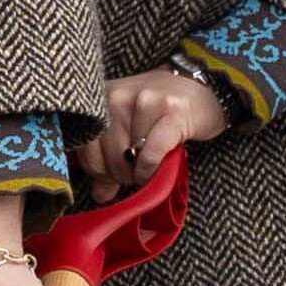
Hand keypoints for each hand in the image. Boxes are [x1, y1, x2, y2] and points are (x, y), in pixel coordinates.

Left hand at [76, 63, 230, 200]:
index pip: (84, 149)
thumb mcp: (127, 131)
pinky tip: (157, 168)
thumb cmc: (159, 114)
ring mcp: (144, 100)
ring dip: (138, 173)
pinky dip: (151, 169)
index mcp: (99, 99)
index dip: (99, 170)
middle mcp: (117, 96)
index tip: (113, 174)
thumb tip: (100, 195)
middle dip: (121, 175)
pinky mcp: (172, 111)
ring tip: (149, 165)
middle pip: (106, 158)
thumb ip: (107, 160)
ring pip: (128, 158)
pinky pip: (150, 154)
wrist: (201, 90)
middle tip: (136, 171)